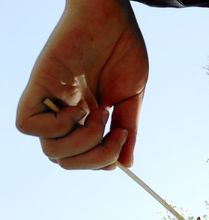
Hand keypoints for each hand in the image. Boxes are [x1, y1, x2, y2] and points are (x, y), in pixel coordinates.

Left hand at [16, 0, 147, 168]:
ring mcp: (51, 101)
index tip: (123, 140)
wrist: (113, 17)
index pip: (81, 157)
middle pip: (63, 161)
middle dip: (95, 158)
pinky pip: (27, 124)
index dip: (101, 161)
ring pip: (49, 151)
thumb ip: (128, 130)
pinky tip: (77, 109)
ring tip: (100, 114)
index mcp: (85, 117)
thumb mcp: (131, 98)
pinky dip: (55, 127)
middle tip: (116, 133)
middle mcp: (65, 114)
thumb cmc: (122, 51)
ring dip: (83, 142)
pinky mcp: (39, 85)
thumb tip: (126, 164)